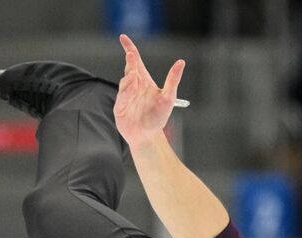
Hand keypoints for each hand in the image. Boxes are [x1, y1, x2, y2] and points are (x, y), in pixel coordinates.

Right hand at [114, 34, 184, 148]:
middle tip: (131, 56)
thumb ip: (173, 79)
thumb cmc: (158, 117)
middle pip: (129, 68)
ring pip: (125, 81)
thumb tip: (181, 62)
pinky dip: (126, 92)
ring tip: (135, 75)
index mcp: (143, 81)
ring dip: (130, 78)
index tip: (123, 37)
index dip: (129, 48)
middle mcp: (133, 86)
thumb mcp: (169, 96)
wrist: (149, 136)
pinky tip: (132, 89)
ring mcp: (125, 95)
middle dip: (130, 62)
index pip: (135, 60)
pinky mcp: (120, 107)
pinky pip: (122, 97)